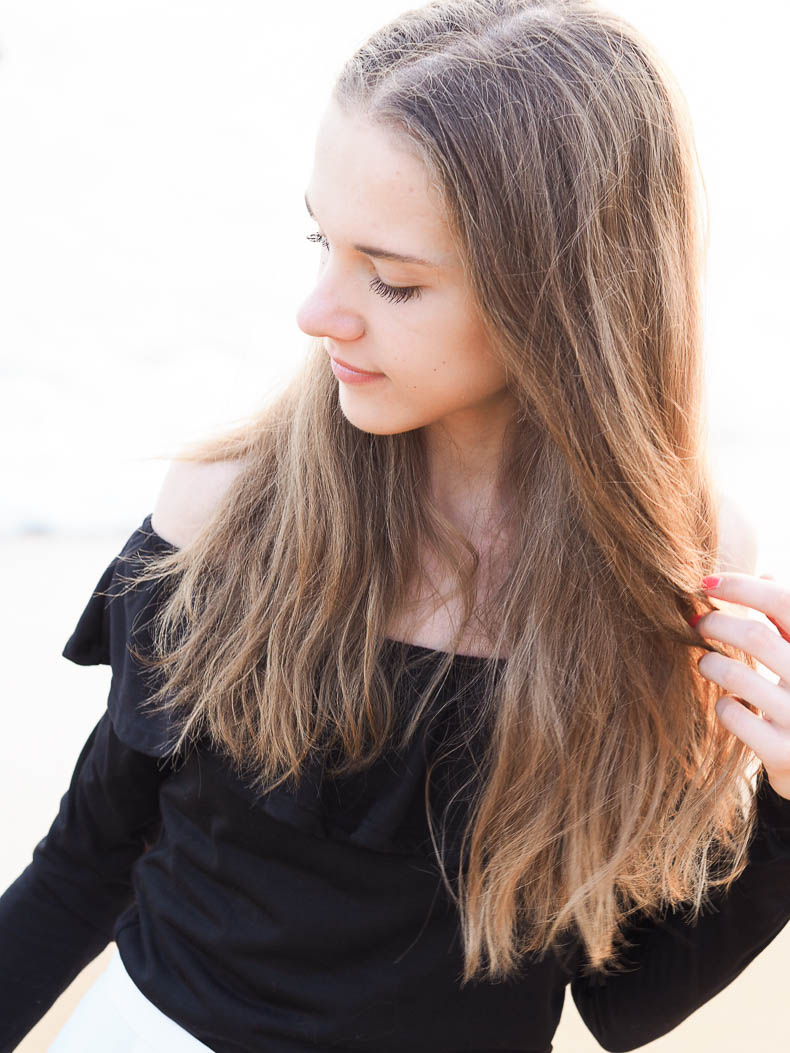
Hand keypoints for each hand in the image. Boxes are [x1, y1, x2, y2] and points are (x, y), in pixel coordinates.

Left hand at [690, 573, 789, 799]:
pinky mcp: (784, 753)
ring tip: (705, 662)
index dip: (743, 586)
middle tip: (695, 622)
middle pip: (755, 637)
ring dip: (710, 663)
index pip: (785, 601)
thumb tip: (768, 573)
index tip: (705, 583)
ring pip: (736, 675)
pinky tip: (727, 703)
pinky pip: (733, 715)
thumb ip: (788, 619)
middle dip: (716, 624)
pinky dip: (722, 704)